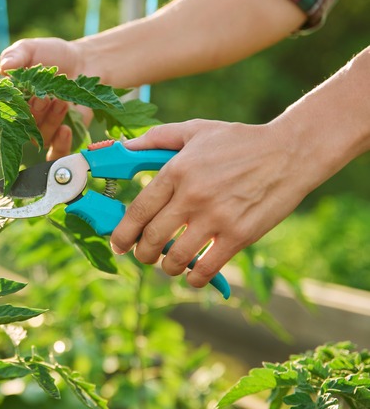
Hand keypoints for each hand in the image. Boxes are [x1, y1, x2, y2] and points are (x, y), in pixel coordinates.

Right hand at [0, 38, 90, 159]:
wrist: (86, 62)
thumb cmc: (53, 55)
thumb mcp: (30, 49)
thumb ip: (16, 55)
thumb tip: (4, 67)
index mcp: (9, 100)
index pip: (1, 113)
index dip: (8, 109)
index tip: (20, 96)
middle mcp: (23, 119)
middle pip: (20, 129)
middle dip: (33, 114)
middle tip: (45, 97)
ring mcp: (42, 130)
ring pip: (39, 138)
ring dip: (50, 121)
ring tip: (62, 102)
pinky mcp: (62, 138)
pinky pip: (57, 153)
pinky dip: (60, 145)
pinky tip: (66, 130)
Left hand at [109, 120, 310, 287]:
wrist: (290, 152)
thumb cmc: (239, 141)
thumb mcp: (194, 130)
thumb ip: (155, 139)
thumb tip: (122, 147)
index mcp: (176, 171)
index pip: (138, 211)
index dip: (122, 233)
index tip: (118, 244)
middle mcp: (192, 196)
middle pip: (151, 239)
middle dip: (142, 253)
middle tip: (144, 254)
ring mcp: (216, 218)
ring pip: (175, 258)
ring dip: (166, 267)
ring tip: (169, 263)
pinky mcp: (239, 235)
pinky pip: (206, 268)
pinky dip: (194, 277)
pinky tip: (193, 274)